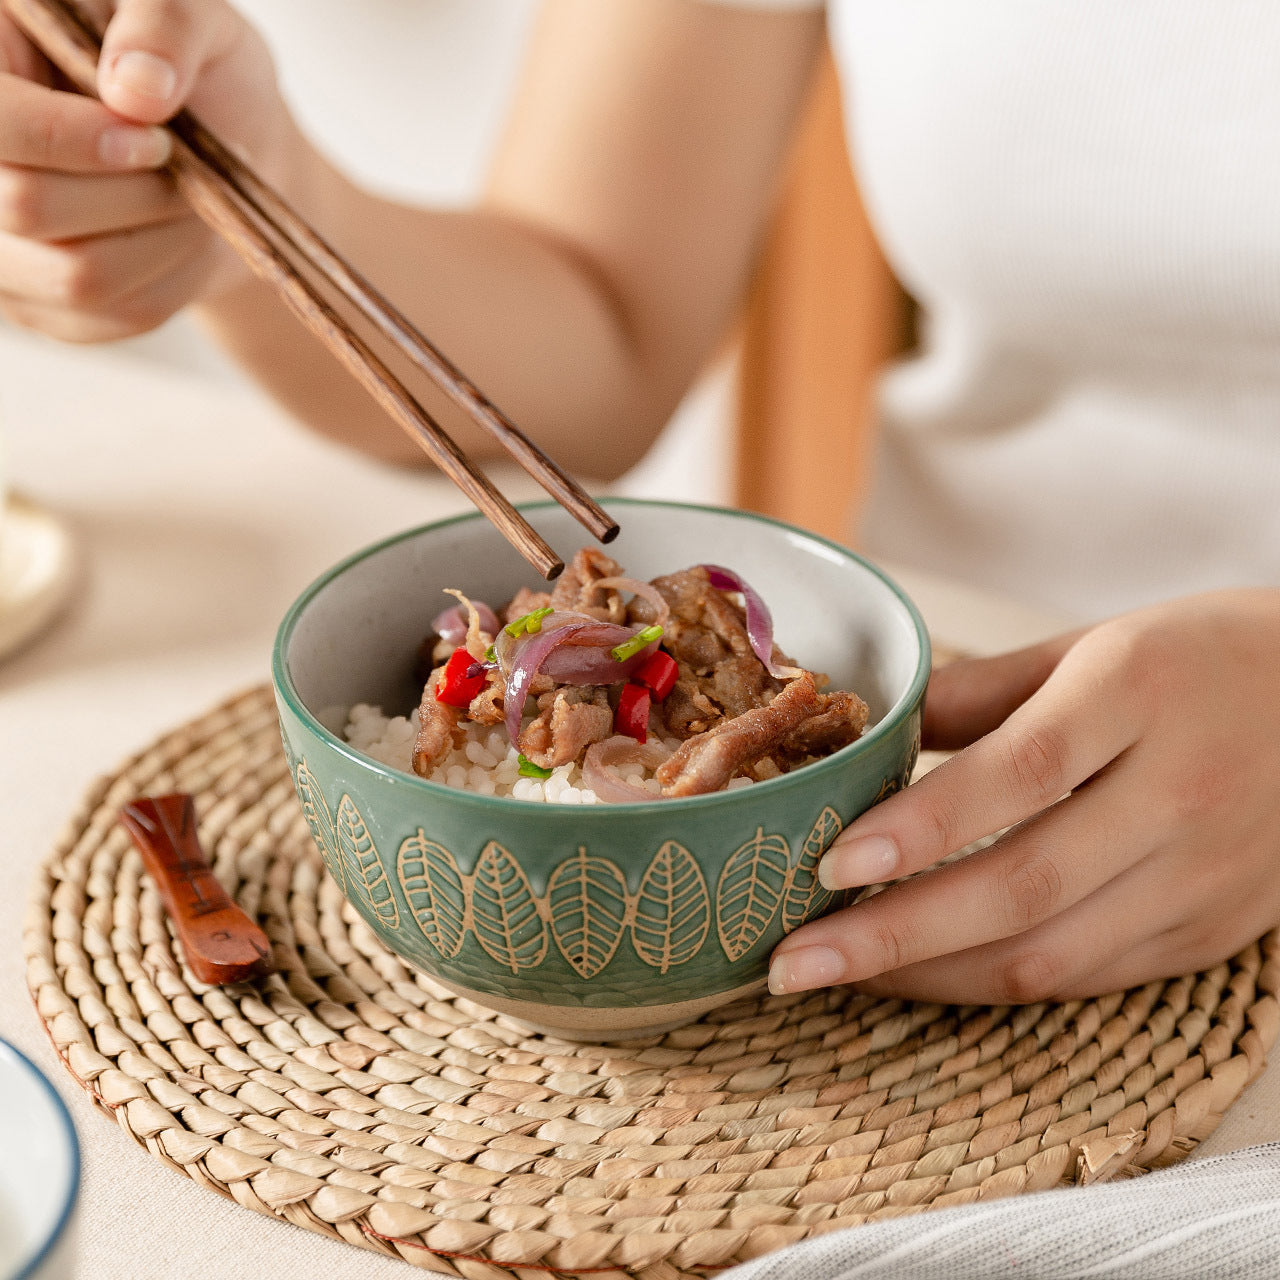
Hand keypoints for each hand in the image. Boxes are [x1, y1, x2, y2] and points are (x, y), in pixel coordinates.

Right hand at [0, 0, 285, 341]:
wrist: (226, 151)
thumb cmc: (196, 68)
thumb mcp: (197, 17)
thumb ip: (165, 24)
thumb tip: (137, 90)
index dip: (70, 140)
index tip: (156, 141)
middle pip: (26, 207)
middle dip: (134, 194)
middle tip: (188, 165)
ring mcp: (0, 245)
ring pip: (77, 276)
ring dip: (165, 241)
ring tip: (198, 199)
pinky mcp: (44, 304)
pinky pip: (116, 315)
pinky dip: (175, 280)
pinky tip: (186, 236)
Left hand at [770, 588, 1279, 1002]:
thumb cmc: (1204, 656)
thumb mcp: (1094, 642)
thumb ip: (985, 690)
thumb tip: (881, 729)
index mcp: (1139, 694)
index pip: (1018, 772)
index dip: (920, 827)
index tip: (829, 864)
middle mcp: (1179, 791)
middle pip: (1023, 884)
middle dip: (893, 934)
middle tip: (792, 961)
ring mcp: (1204, 874)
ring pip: (1052, 954)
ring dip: (930, 977)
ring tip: (836, 976)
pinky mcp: (1212, 931)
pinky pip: (1090, 976)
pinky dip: (997, 984)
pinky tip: (925, 976)